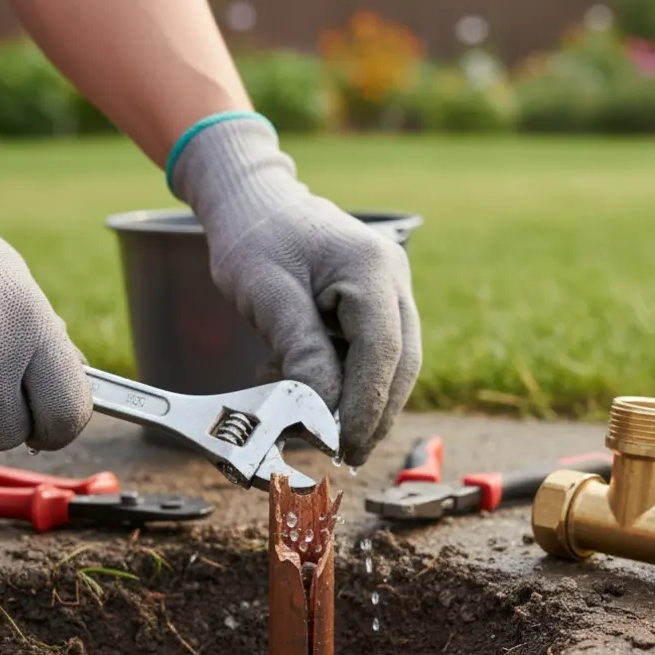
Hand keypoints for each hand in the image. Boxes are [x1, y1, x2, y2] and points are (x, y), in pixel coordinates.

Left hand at [171, 115, 420, 466]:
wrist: (253, 201)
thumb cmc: (254, 236)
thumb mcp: (268, 294)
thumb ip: (302, 352)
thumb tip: (325, 412)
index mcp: (372, 269)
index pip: (383, 351)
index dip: (369, 405)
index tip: (348, 445)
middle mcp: (393, 278)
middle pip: (400, 362)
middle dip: (375, 412)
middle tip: (347, 453)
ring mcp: (389, 290)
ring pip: (392, 362)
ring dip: (361, 399)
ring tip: (321, 426)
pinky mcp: (374, 303)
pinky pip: (373, 352)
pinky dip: (348, 379)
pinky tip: (309, 387)